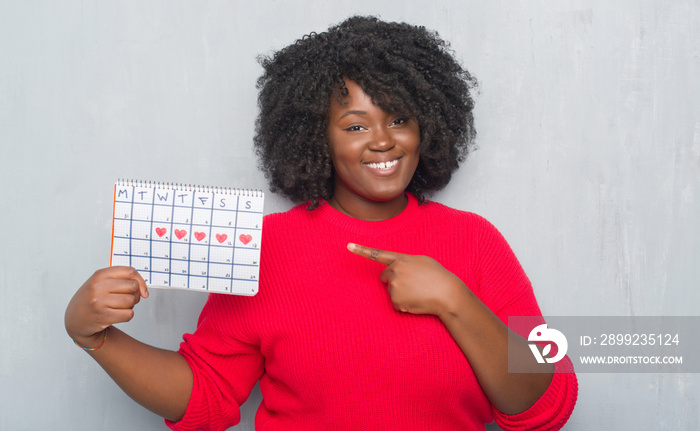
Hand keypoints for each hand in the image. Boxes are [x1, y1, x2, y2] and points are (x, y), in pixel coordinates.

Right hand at [65, 266, 147, 347]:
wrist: (75, 318)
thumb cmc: (92, 298)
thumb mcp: (101, 282)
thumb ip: (122, 280)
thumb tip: (144, 291)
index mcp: (99, 275)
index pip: (130, 271)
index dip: (140, 280)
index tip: (142, 289)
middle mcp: (98, 287)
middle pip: (133, 286)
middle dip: (135, 294)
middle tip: (126, 299)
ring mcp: (99, 302)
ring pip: (131, 301)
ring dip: (130, 306)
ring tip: (118, 307)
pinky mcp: (103, 316)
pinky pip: (128, 314)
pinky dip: (127, 315)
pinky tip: (117, 315)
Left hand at [347, 243, 469, 317]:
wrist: (447, 293)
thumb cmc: (439, 277)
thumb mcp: (423, 261)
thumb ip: (407, 262)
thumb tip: (398, 269)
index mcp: (401, 258)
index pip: (377, 254)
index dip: (361, 250)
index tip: (348, 246)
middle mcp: (394, 270)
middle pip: (385, 277)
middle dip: (394, 281)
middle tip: (413, 284)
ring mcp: (394, 285)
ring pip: (392, 292)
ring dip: (402, 294)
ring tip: (419, 292)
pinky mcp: (395, 299)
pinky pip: (396, 304)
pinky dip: (405, 304)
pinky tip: (417, 301)